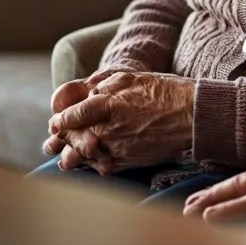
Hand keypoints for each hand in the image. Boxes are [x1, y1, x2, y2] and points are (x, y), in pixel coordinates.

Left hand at [48, 72, 195, 169]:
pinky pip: (102, 167)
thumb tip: (81, 91)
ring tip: (65, 158)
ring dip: (71, 158)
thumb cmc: (164, 91)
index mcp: (107, 105)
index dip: (60, 119)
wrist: (193, 115)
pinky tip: (90, 164)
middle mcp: (109, 130)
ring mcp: (118, 148)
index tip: (55, 123)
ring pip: (84, 158)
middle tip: (52, 142)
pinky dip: (93, 166)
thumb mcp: (132, 77)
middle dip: (61, 141)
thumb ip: (102, 83)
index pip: (70, 116)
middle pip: (72, 139)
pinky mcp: (128, 161)